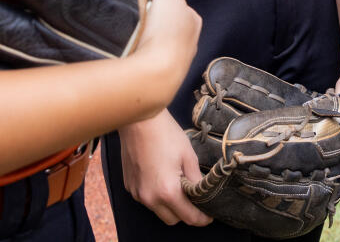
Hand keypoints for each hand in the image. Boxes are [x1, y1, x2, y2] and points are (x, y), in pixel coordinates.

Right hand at [118, 108, 212, 226]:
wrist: (139, 119)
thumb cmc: (165, 134)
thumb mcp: (188, 156)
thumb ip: (196, 181)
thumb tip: (204, 194)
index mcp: (167, 191)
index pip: (188, 217)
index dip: (202, 219)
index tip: (209, 215)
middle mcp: (149, 197)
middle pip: (172, 220)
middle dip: (185, 214)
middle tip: (195, 200)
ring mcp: (137, 192)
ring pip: (158, 211)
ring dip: (169, 206)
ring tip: (178, 186)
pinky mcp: (129, 186)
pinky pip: (146, 199)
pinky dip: (156, 195)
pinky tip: (162, 178)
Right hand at [133, 0, 200, 99]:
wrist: (156, 74)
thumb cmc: (166, 32)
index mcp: (193, 21)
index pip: (176, 2)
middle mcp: (188, 41)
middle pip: (166, 21)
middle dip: (152, 16)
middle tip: (137, 14)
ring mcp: (174, 60)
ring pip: (157, 39)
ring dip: (145, 34)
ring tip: (133, 33)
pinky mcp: (160, 73)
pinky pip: (148, 55)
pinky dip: (140, 50)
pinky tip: (133, 49)